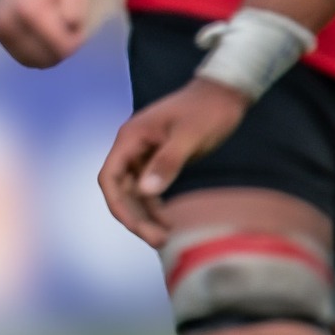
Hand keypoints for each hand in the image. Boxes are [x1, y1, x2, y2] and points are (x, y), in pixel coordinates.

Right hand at [0, 0, 94, 67]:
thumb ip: (76, 8)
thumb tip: (69, 31)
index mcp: (30, 12)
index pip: (61, 48)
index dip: (77, 39)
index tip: (79, 20)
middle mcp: (9, 25)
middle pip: (45, 60)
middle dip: (62, 47)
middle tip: (67, 23)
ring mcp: (0, 30)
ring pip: (32, 61)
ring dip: (49, 50)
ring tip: (55, 26)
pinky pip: (22, 56)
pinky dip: (36, 49)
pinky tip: (42, 30)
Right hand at [96, 78, 249, 248]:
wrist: (224, 93)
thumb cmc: (208, 110)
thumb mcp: (190, 136)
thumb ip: (168, 162)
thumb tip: (145, 192)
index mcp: (131, 138)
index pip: (110, 178)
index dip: (118, 205)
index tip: (137, 228)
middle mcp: (131, 147)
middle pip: (120, 189)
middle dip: (134, 217)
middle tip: (158, 241)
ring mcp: (144, 154)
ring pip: (133, 192)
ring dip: (144, 216)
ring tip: (164, 238)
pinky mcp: (158, 159)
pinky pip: (148, 188)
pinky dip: (154, 206)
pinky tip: (168, 222)